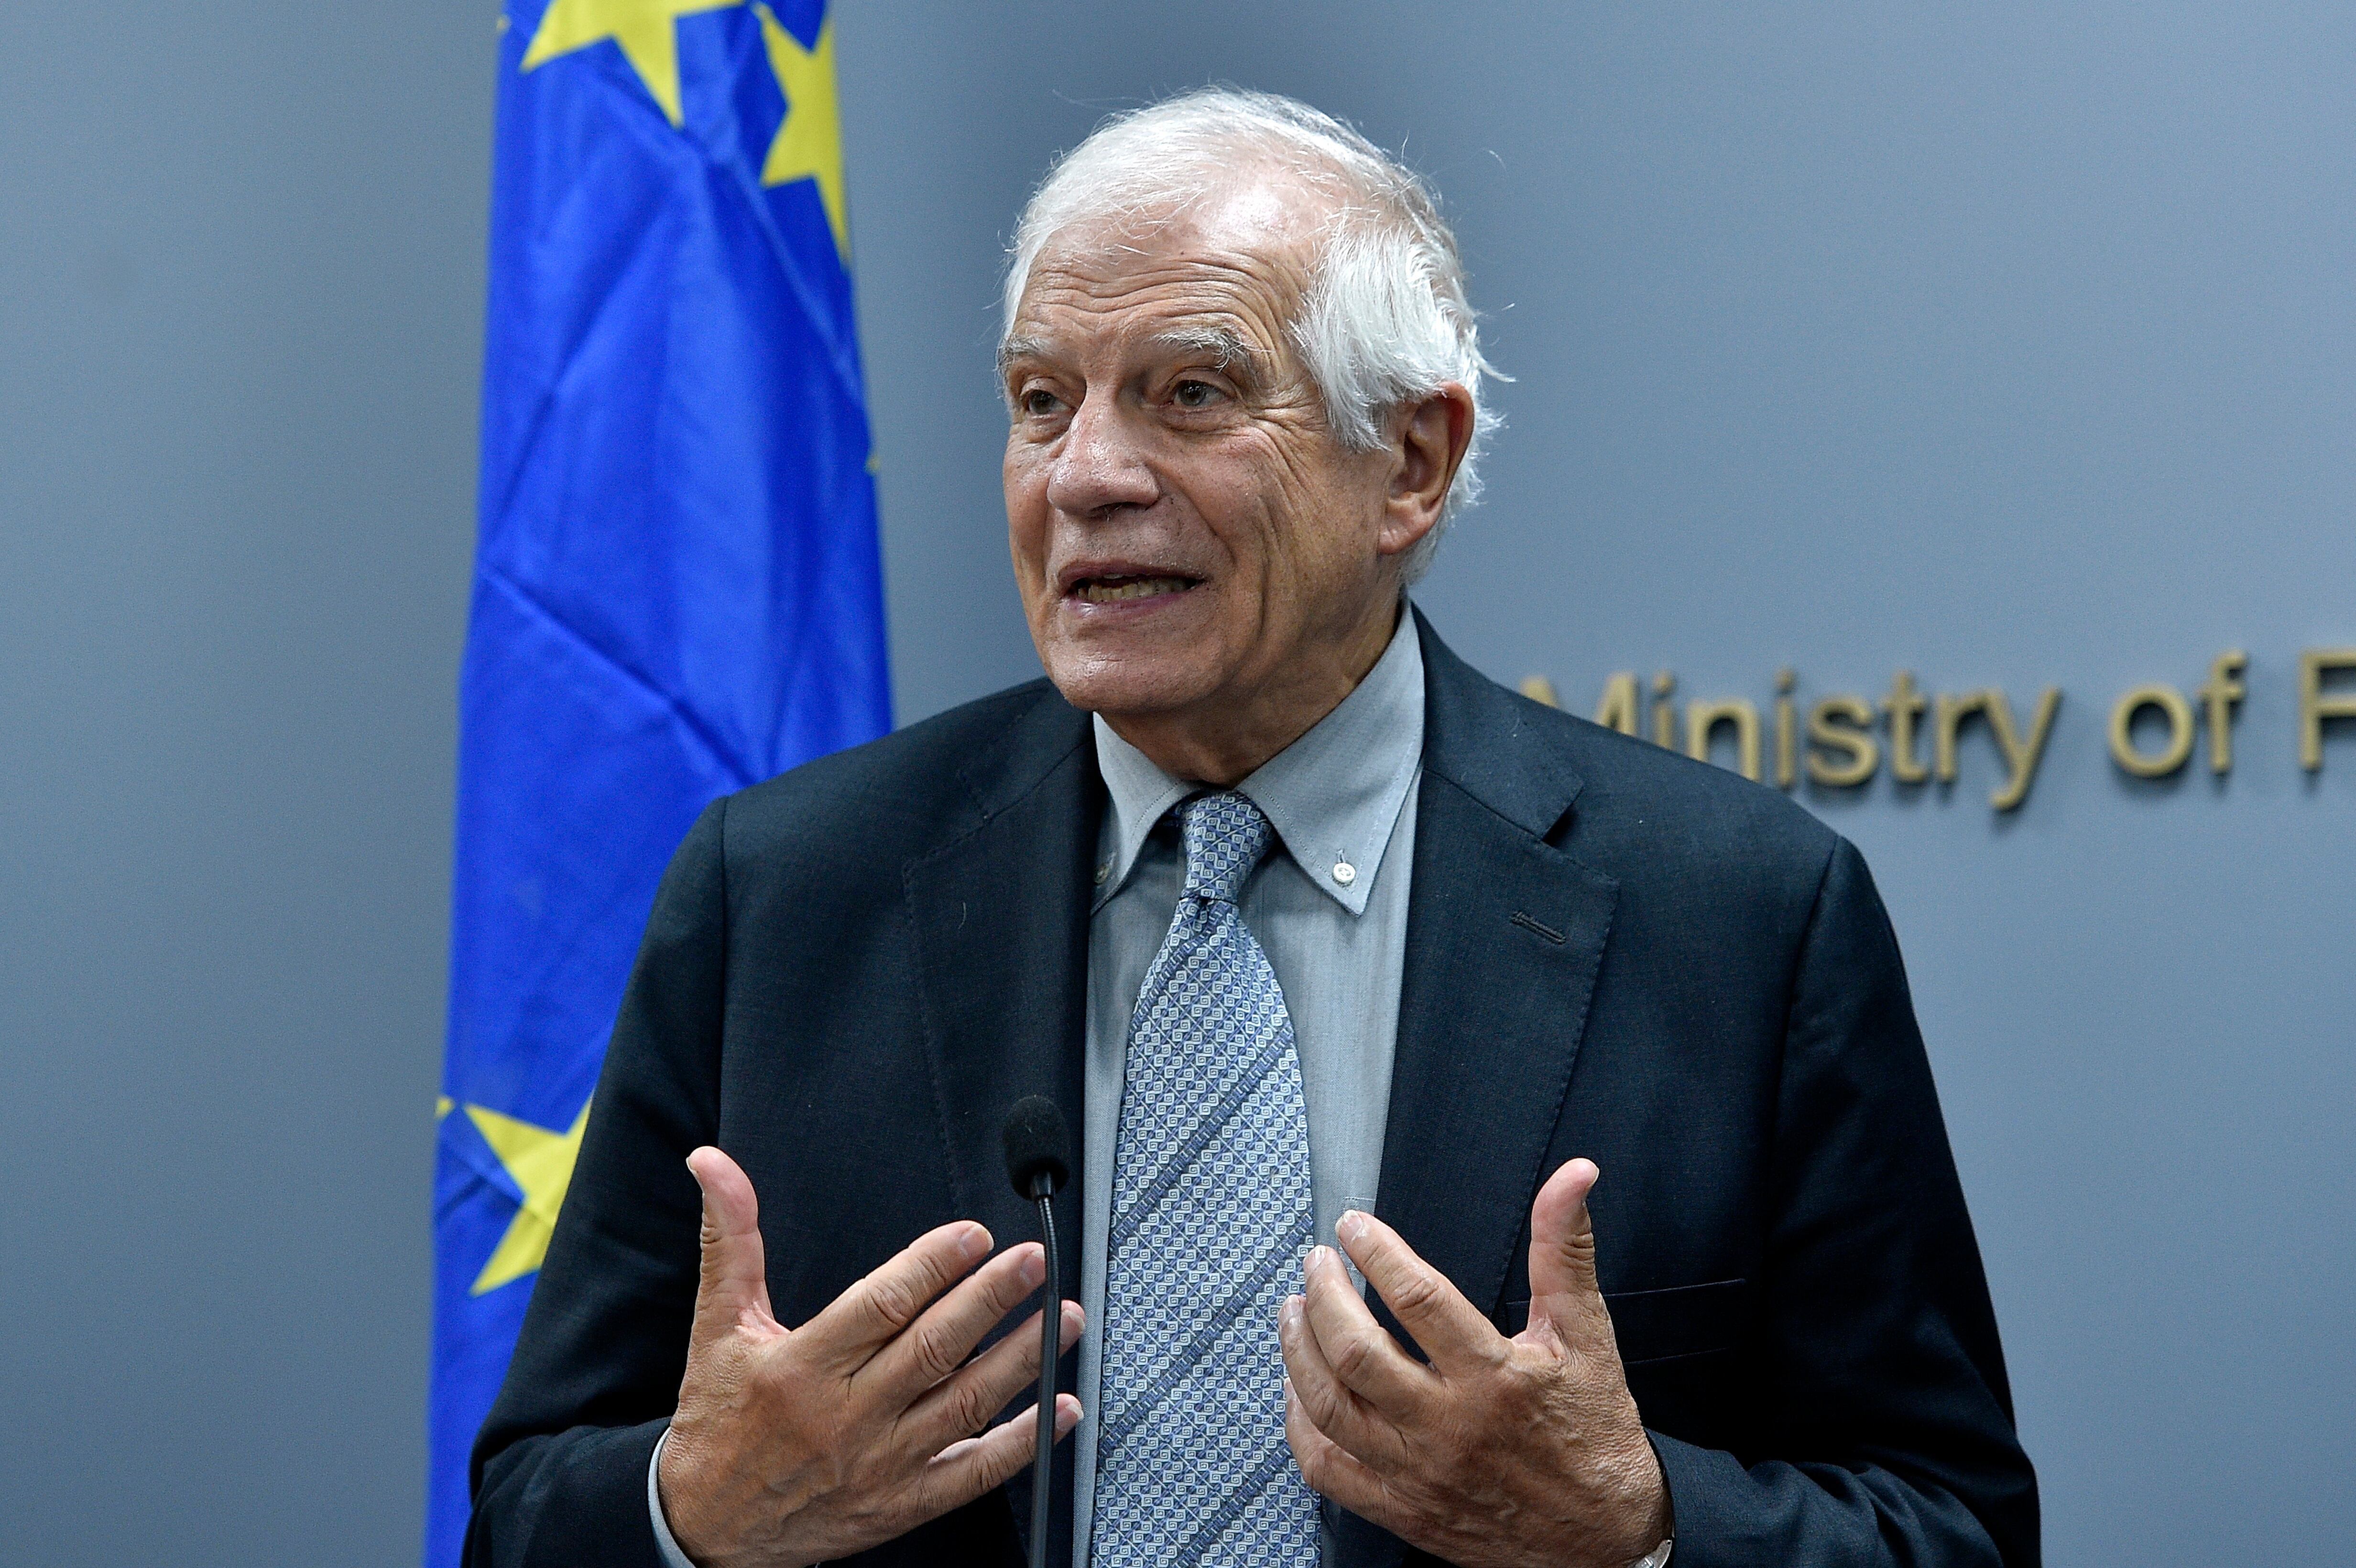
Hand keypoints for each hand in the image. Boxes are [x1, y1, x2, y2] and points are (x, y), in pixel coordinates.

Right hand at [657, 1147, 1082, 1566]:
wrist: (706, 1527)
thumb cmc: (719, 1419)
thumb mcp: (716, 1325)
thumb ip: (731, 1241)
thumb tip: (714, 1164)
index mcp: (802, 1367)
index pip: (881, 1306)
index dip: (933, 1266)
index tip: (974, 1235)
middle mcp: (845, 1416)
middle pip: (933, 1350)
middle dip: (991, 1300)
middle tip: (1033, 1261)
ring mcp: (879, 1465)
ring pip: (964, 1405)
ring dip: (1023, 1359)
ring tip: (1064, 1318)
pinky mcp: (901, 1505)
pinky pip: (973, 1474)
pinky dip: (1024, 1444)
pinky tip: (1062, 1411)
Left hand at [1278, 1158, 1669, 1567]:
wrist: (1605, 1537)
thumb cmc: (1595, 1430)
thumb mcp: (1586, 1332)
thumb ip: (1566, 1249)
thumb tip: (1574, 1175)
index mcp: (1496, 1378)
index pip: (1417, 1300)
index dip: (1376, 1252)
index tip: (1353, 1224)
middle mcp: (1450, 1428)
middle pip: (1357, 1353)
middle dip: (1323, 1296)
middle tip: (1316, 1262)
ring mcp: (1420, 1474)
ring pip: (1330, 1408)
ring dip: (1298, 1351)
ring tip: (1293, 1309)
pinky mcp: (1403, 1510)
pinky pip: (1327, 1469)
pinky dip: (1299, 1425)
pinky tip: (1296, 1388)